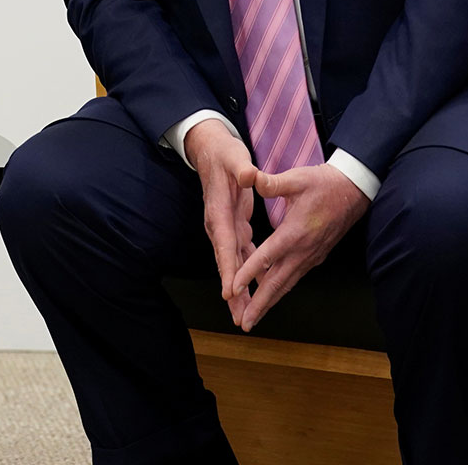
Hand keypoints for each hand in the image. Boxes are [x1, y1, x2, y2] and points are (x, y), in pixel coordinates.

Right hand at [185, 118, 257, 326]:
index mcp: (220, 210)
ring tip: (245, 315)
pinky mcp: (233, 226)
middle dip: (233, 291)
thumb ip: (242, 168)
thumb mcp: (234, 156)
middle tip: (239, 317)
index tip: (230, 291)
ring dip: (239, 289)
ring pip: (233, 264)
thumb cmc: (224, 153)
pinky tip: (256, 290)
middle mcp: (219, 224)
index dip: (228, 268)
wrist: (211, 150)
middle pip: (226, 262)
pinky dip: (246, 274)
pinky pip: (240, 255)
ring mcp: (225, 227)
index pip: (224, 243)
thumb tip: (249, 175)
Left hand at [229, 163, 369, 331]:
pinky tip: (270, 295)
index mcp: (295, 232)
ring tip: (252, 318)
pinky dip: (280, 289)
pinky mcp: (315, 256)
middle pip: (277, 283)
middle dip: (259, 305)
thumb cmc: (324, 183)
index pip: (267, 257)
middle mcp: (303, 250)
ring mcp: (311, 256)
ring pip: (286, 284)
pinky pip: (294, 277)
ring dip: (269, 302)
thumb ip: (272, 182)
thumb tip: (250, 177)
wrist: (354, 190)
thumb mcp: (296, 179)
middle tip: (243, 323)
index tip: (233, 289)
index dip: (248, 273)